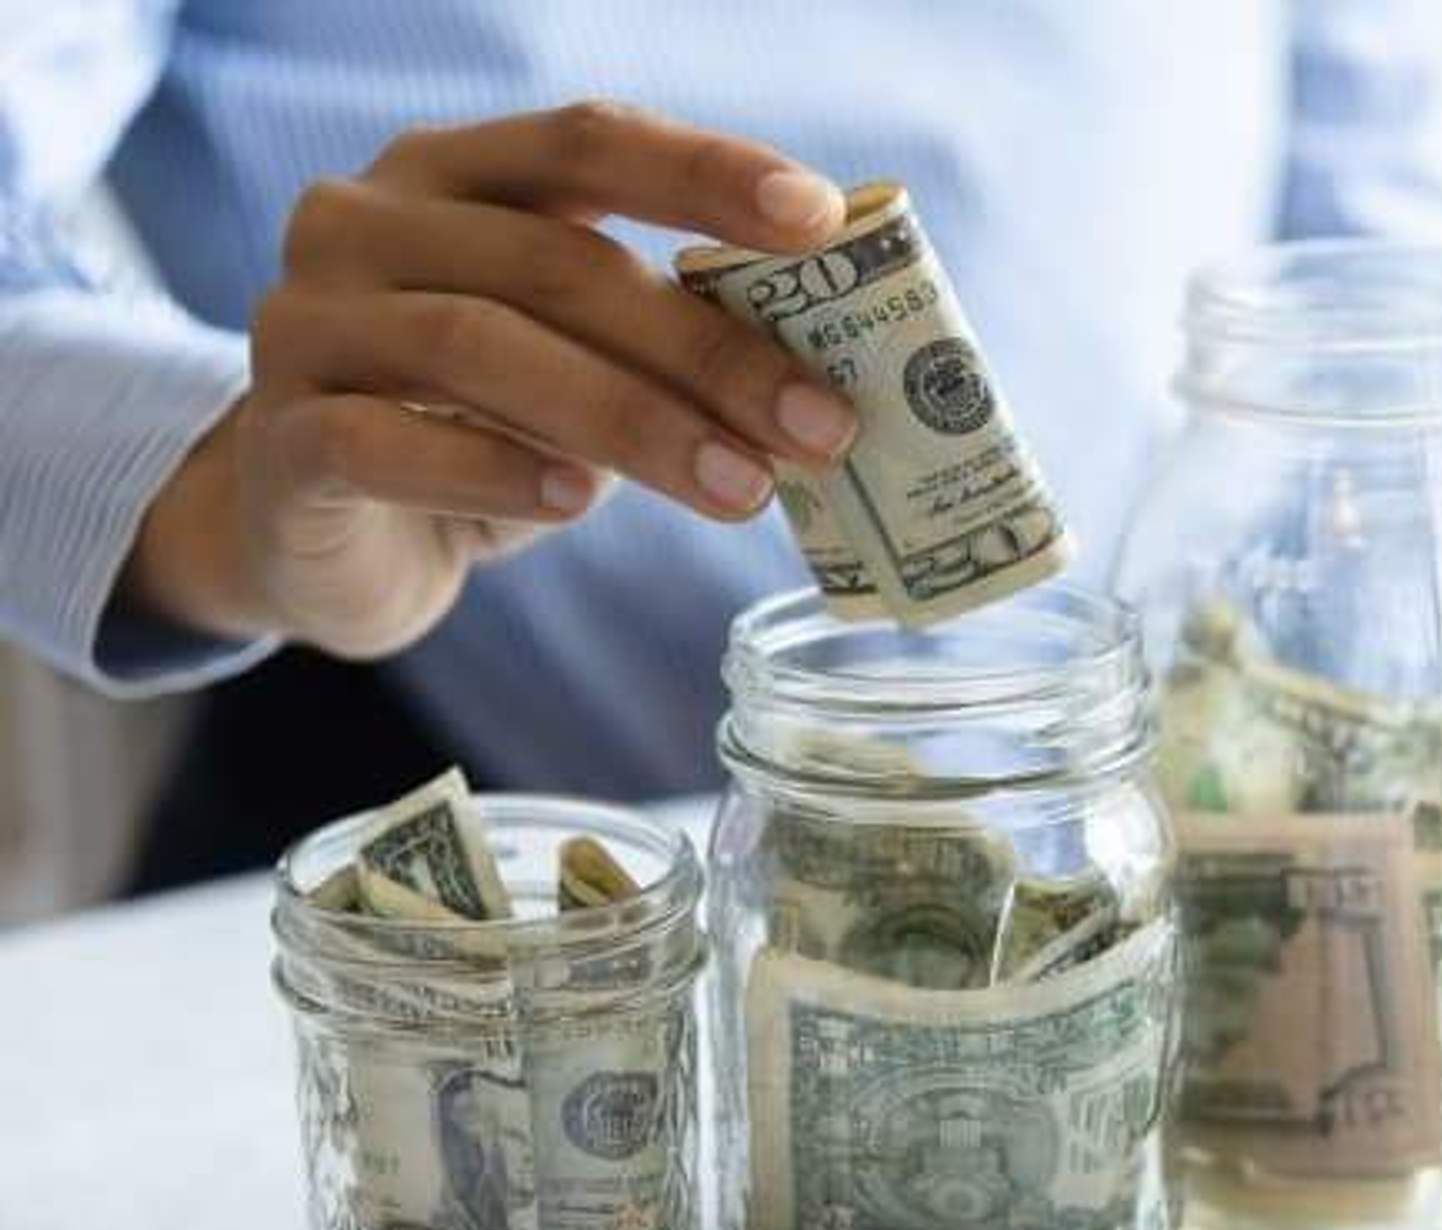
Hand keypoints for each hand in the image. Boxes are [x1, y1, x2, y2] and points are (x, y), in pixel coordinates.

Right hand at [125, 101, 857, 658]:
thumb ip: (657, 345)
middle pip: (555, 263)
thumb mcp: (573, 369)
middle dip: (705, 348)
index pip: (586, 141)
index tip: (822, 218)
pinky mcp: (282, 441)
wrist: (320, 538)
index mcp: (452, 177)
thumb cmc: (474, 433)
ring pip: (479, 348)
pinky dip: (491, 470)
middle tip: (818, 426)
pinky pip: (386, 444)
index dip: (706, 172)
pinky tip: (575, 503)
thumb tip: (814, 383)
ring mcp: (308, 326)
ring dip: (631, 422)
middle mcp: (364, 224)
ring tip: (740, 489)